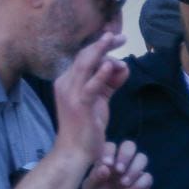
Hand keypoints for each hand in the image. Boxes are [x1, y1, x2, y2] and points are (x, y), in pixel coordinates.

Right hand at [53, 32, 130, 164]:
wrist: (74, 151)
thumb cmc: (86, 126)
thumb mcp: (99, 100)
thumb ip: (110, 83)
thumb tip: (123, 66)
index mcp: (67, 81)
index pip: (83, 56)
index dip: (100, 45)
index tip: (117, 38)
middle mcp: (65, 83)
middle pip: (84, 56)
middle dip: (103, 44)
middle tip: (121, 36)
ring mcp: (70, 93)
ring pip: (85, 65)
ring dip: (101, 51)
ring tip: (114, 39)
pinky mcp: (79, 105)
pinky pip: (90, 86)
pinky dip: (100, 74)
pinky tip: (110, 65)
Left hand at [80, 140, 151, 188]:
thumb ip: (95, 177)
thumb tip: (106, 167)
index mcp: (107, 161)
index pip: (111, 146)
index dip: (111, 151)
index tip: (107, 164)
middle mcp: (121, 163)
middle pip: (130, 146)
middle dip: (126, 155)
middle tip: (119, 170)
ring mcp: (134, 173)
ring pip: (142, 158)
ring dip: (134, 169)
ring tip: (123, 183)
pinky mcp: (144, 185)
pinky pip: (148, 177)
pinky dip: (139, 184)